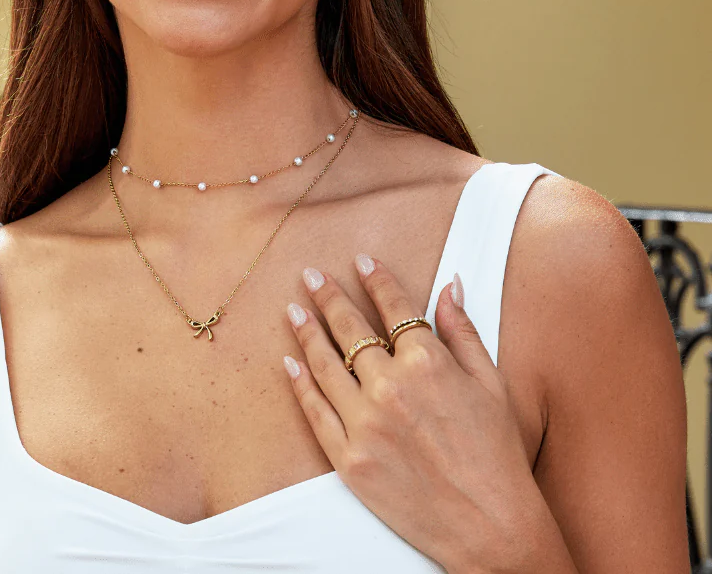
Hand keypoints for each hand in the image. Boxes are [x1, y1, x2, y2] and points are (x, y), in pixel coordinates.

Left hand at [282, 255, 541, 572]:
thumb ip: (463, 331)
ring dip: (306, 332)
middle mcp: (391, 387)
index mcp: (428, 363)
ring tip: (294, 309)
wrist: (491, 527)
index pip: (394, 308)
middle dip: (329, 296)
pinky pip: (315, 411)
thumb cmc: (497, 454)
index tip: (361, 261)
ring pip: (325, 364)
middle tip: (311, 275)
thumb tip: (449, 285)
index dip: (376, 280)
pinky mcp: (349, 459)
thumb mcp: (491, 384)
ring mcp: (365, 423)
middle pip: (350, 329)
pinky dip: (300, 383)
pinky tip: (291, 362)